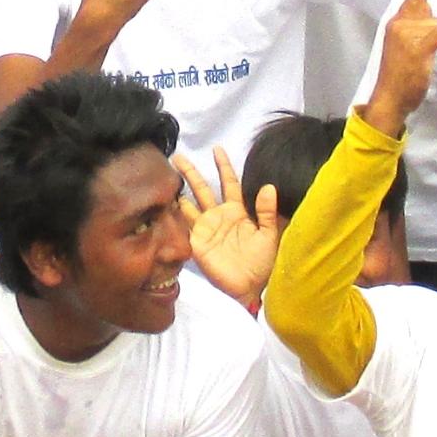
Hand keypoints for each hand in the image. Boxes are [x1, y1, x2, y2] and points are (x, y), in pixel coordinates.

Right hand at [175, 148, 281, 305]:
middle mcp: (218, 217)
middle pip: (202, 188)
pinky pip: (183, 224)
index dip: (223, 166)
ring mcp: (205, 229)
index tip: (217, 149)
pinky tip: (167, 200)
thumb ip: (267, 211)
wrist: (251, 287)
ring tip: (167, 173)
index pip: (229, 183)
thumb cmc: (263, 262)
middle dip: (191, 172)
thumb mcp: (269, 235)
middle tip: (178, 156)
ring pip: (189, 203)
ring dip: (179, 189)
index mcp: (237, 212)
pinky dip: (174, 213)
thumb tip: (269, 185)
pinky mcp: (196, 242)